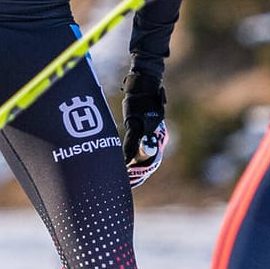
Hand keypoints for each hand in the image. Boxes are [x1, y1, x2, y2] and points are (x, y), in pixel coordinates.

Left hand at [121, 72, 166, 188]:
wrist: (144, 84)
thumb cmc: (140, 103)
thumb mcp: (135, 124)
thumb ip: (132, 144)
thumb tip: (125, 162)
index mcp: (156, 144)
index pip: (145, 168)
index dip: (134, 178)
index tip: (122, 185)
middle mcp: (154, 143)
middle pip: (142, 165)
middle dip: (130, 175)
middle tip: (115, 184)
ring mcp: (148, 137)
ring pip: (138, 158)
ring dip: (127, 166)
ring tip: (114, 175)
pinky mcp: (141, 131)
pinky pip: (133, 148)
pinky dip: (126, 155)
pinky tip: (116, 159)